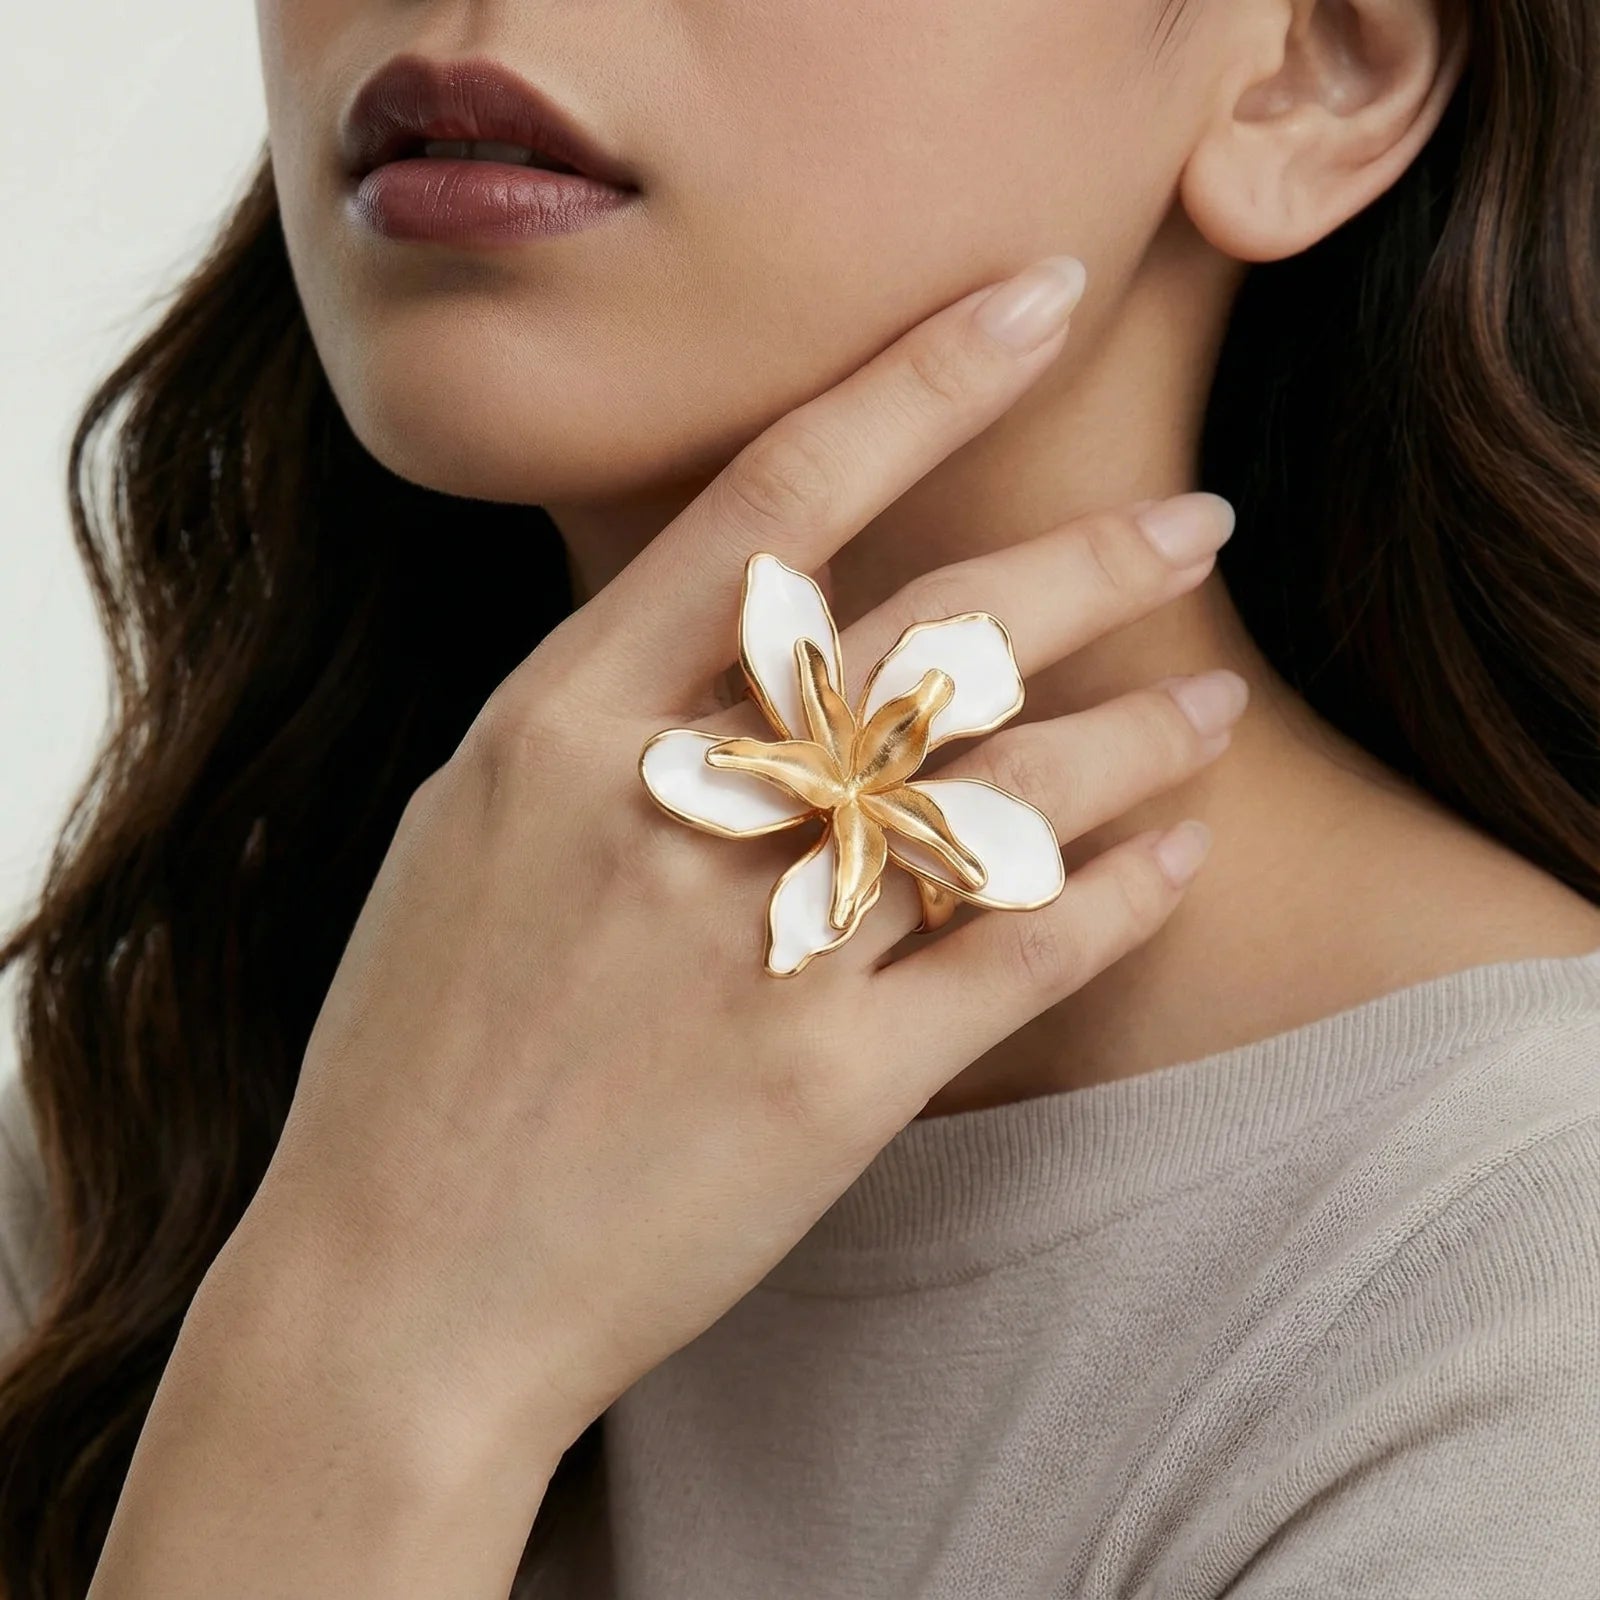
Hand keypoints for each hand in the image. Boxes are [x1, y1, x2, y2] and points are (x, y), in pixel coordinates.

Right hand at [226, 255, 1243, 1473]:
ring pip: (1009, 789)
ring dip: (1137, 736)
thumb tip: (739, 636)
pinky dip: (1115, 896)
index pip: (777, 489)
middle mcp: (672, 805)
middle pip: (935, 630)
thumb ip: (604, 716)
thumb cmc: (418, 1051)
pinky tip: (1176, 858)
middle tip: (1196, 523)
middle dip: (1094, 560)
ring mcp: (754, 944)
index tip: (1036, 298)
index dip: (927, 375)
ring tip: (1212, 707)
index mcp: (565, 720)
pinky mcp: (830, 1084)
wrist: (398, 1289)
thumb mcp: (473, 827)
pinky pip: (1018, 957)